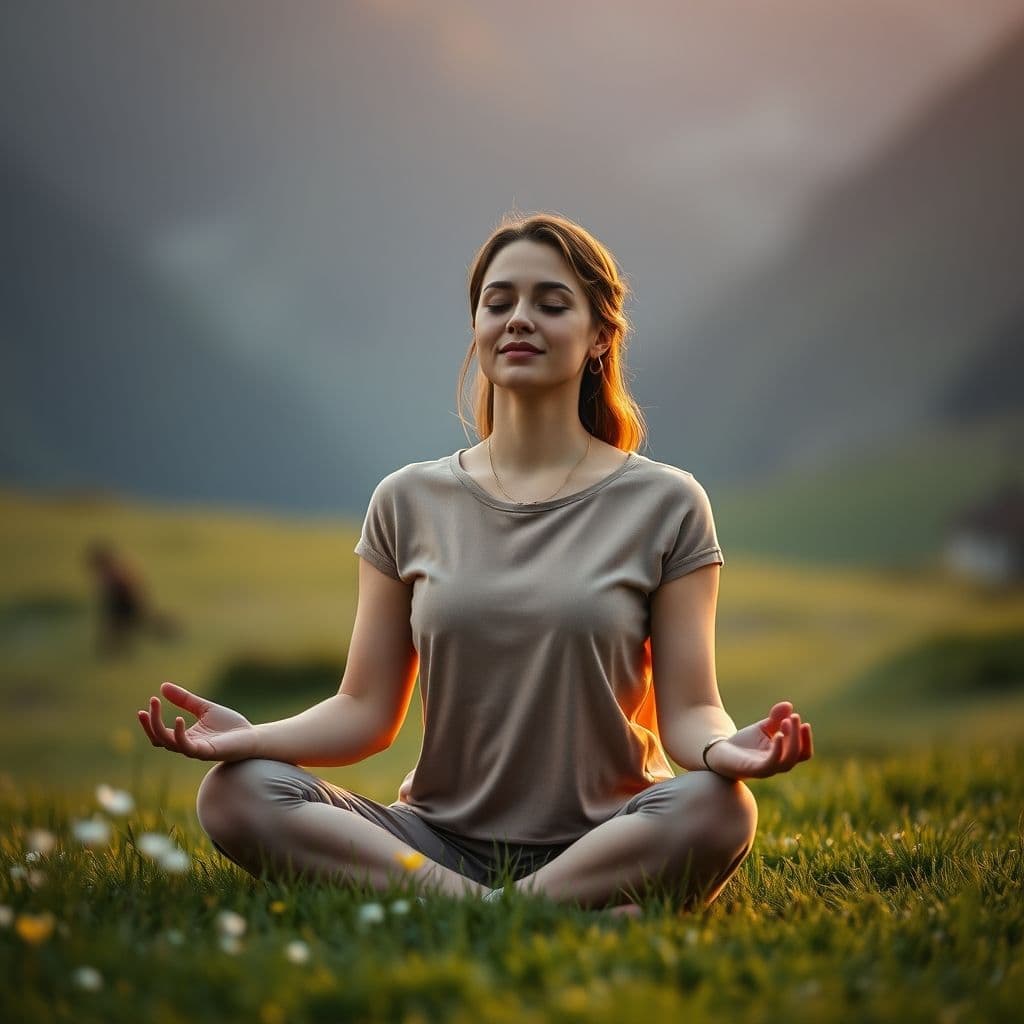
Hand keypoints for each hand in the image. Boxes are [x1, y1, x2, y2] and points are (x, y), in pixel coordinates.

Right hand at [137, 681, 257, 761]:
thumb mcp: (204, 708)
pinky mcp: (207, 752)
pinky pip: (187, 746)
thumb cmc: (230, 725)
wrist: (251, 736)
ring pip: (168, 743)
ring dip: (158, 726)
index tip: (148, 703)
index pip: (160, 734)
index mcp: (185, 737)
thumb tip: (162, 687)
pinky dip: (179, 734)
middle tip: (149, 704)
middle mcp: (187, 746)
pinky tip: (178, 718)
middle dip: (150, 723)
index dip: (150, 722)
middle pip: (158, 739)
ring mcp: (195, 750)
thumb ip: (185, 700)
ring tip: (155, 707)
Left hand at [704, 701, 812, 780]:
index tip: (804, 722)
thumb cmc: (744, 743)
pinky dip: (778, 750)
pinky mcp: (755, 770)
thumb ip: (776, 718)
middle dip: (798, 735)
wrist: (719, 752)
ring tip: (786, 722)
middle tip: (794, 717)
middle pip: (798, 754)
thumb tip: (789, 705)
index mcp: (782, 756)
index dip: (806, 739)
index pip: (803, 752)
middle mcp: (778, 765)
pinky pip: (771, 763)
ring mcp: (767, 769)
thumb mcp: (762, 727)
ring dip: (792, 741)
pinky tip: (778, 735)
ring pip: (788, 761)